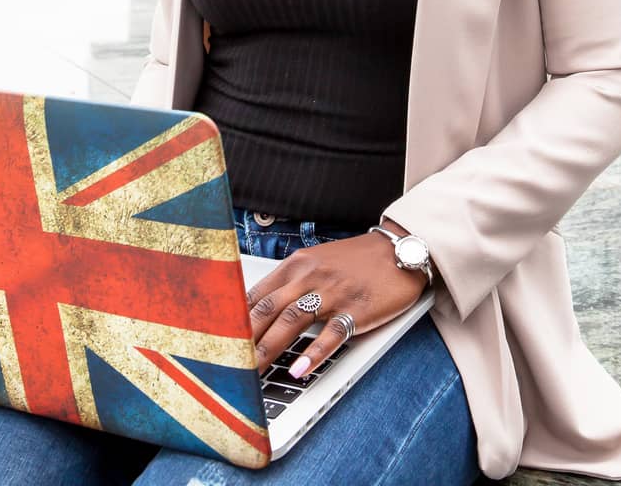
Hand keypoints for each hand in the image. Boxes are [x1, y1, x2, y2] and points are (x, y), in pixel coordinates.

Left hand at [245, 230, 427, 380]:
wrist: (399, 249)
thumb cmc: (356, 259)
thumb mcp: (317, 262)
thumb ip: (290, 282)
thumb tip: (258, 311)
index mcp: (297, 264)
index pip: (257, 293)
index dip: (236, 319)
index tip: (221, 341)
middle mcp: (311, 275)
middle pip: (268, 308)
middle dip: (245, 339)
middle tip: (229, 364)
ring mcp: (333, 292)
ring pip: (292, 320)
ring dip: (270, 349)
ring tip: (253, 373)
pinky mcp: (356, 308)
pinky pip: (331, 334)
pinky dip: (312, 353)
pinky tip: (298, 370)